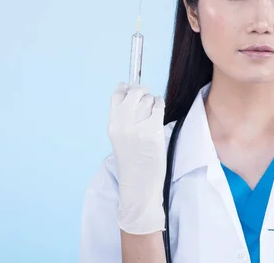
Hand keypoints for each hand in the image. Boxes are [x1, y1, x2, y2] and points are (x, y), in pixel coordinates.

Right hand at [107, 82, 166, 233]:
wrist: (139, 185)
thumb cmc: (133, 164)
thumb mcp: (121, 139)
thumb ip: (124, 120)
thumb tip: (133, 98)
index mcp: (113, 125)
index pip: (117, 95)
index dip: (125, 88)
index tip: (130, 88)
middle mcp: (123, 123)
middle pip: (134, 92)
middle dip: (142, 91)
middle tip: (146, 98)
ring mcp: (138, 126)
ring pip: (148, 98)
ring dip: (152, 100)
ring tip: (153, 112)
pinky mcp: (153, 129)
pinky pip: (158, 105)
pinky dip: (160, 104)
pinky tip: (159, 109)